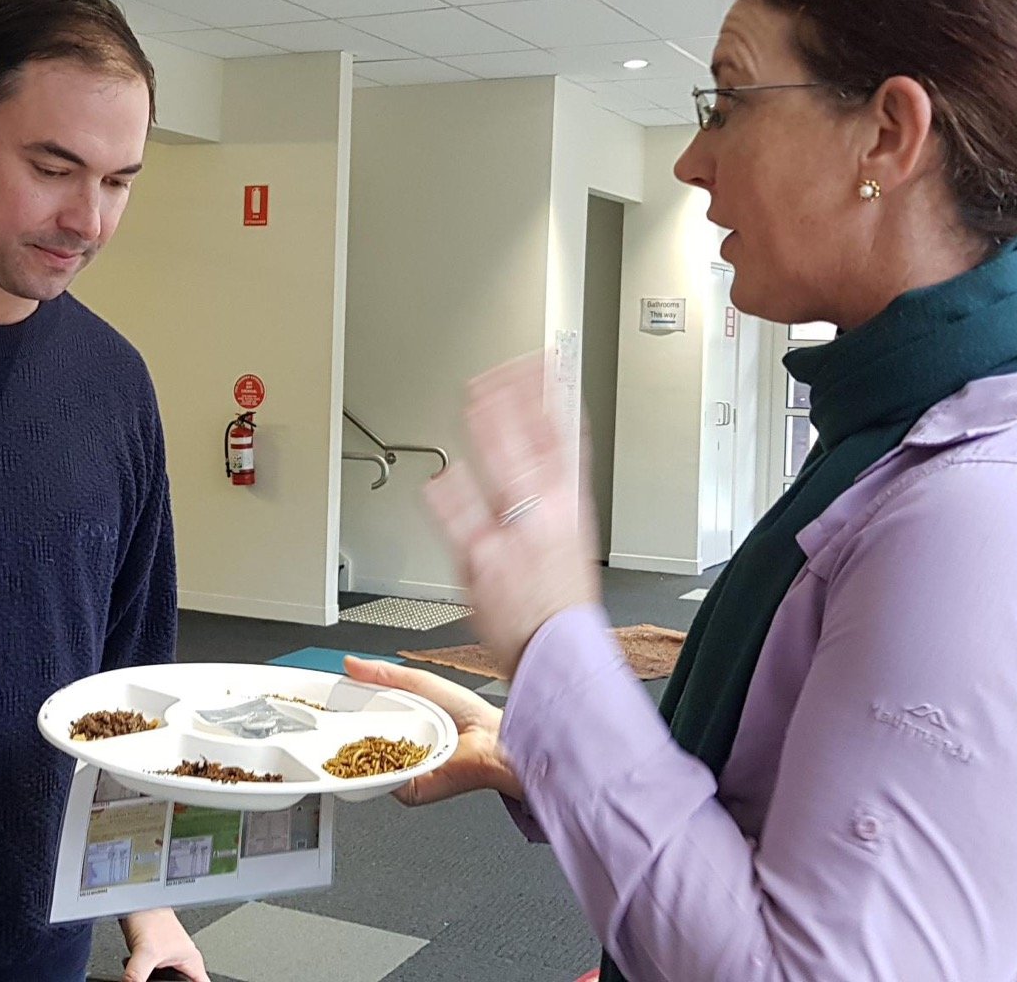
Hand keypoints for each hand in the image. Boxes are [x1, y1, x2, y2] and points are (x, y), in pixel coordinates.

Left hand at [121, 909, 207, 981]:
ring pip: (167, 980)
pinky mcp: (155, 956)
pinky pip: (154, 975)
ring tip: (148, 978)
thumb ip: (138, 975)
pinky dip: (147, 977)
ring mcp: (169, 957)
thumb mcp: (146, 952)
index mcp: (192, 960)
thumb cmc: (150, 915)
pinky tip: (140, 975)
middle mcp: (183, 959)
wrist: (135, 901)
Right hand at [343, 657, 521, 801]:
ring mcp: (402, 771)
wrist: (494, 741)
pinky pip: (383, 783)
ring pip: (367, 766)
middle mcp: (399, 750)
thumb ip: (384, 674)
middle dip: (343, 734)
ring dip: (354, 754)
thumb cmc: (468, 713)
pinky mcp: (408, 789)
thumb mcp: (419, 682)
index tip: (328, 705)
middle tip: (326, 721)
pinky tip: (368, 755)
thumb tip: (351, 664)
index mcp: (401, 724)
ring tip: (339, 738)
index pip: (364, 722)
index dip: (345, 714)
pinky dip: (374, 772)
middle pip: (360, 744)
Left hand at [425, 356, 601, 677]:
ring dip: (480, 429)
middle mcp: (542, 513)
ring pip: (492, 463)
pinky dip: (447, 488)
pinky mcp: (477, 557)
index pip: (563, 434)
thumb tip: (552, 451)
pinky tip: (440, 473)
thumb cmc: (562, 601)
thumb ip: (560, 489)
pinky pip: (456, 511)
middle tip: (490, 373)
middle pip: (525, 438)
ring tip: (469, 403)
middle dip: (508, 398)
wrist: (556, 652)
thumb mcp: (576, 535)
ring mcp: (509, 532)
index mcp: (571, 506)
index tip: (539, 364)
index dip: (549, 392)